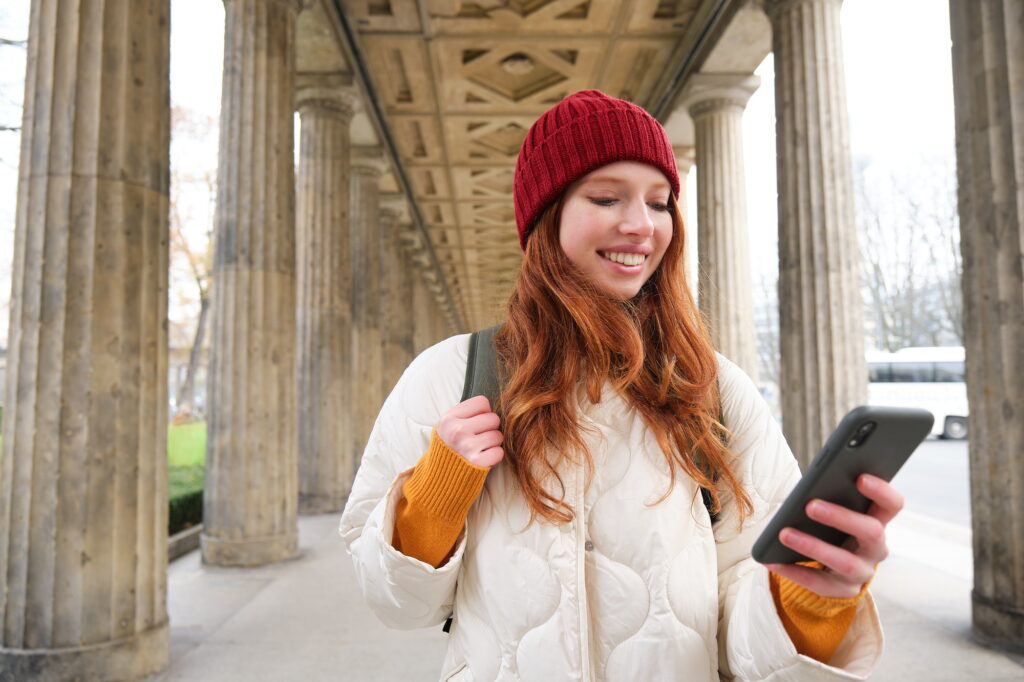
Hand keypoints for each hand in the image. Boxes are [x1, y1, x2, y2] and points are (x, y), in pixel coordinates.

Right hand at [437, 395, 504, 467]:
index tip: (475, 422)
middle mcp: (457, 430)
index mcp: (449, 418)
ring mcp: (468, 447)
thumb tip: (491, 405)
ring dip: (492, 443)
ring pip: (498, 435)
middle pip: (493, 418)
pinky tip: (482, 458)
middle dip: (489, 428)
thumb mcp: (447, 426)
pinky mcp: (478, 463)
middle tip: (478, 437)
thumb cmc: (450, 447)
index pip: (482, 402)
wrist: (440, 477)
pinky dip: (494, 456)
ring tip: (479, 448)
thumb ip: (465, 413)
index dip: (483, 412)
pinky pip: (499, 452)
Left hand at [766, 474, 903, 598]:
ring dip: (812, 546)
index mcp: (878, 521)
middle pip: (871, 531)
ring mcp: (863, 572)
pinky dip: (793, 571)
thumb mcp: (837, 512)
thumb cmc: (831, 527)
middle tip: (810, 506)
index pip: (892, 504)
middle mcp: (876, 548)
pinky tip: (771, 560)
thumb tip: (808, 489)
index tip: (860, 477)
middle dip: (841, 517)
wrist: (835, 569)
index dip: (881, 491)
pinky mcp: (844, 591)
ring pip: (844, 562)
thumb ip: (832, 498)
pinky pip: (818, 583)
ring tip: (784, 533)